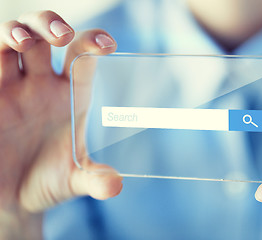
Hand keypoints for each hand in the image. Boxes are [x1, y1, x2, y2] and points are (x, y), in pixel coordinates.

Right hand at [0, 11, 122, 237]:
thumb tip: (116, 185)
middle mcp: (40, 84)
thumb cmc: (47, 182)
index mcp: (70, 96)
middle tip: (60, 35)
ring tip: (21, 40)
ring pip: (9, 41)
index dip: (93, 43)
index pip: (82, 58)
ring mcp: (10, 88)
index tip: (108, 45)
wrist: (12, 199)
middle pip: (44, 36)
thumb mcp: (73, 181)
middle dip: (49, 25)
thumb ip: (94, 180)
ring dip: (14, 31)